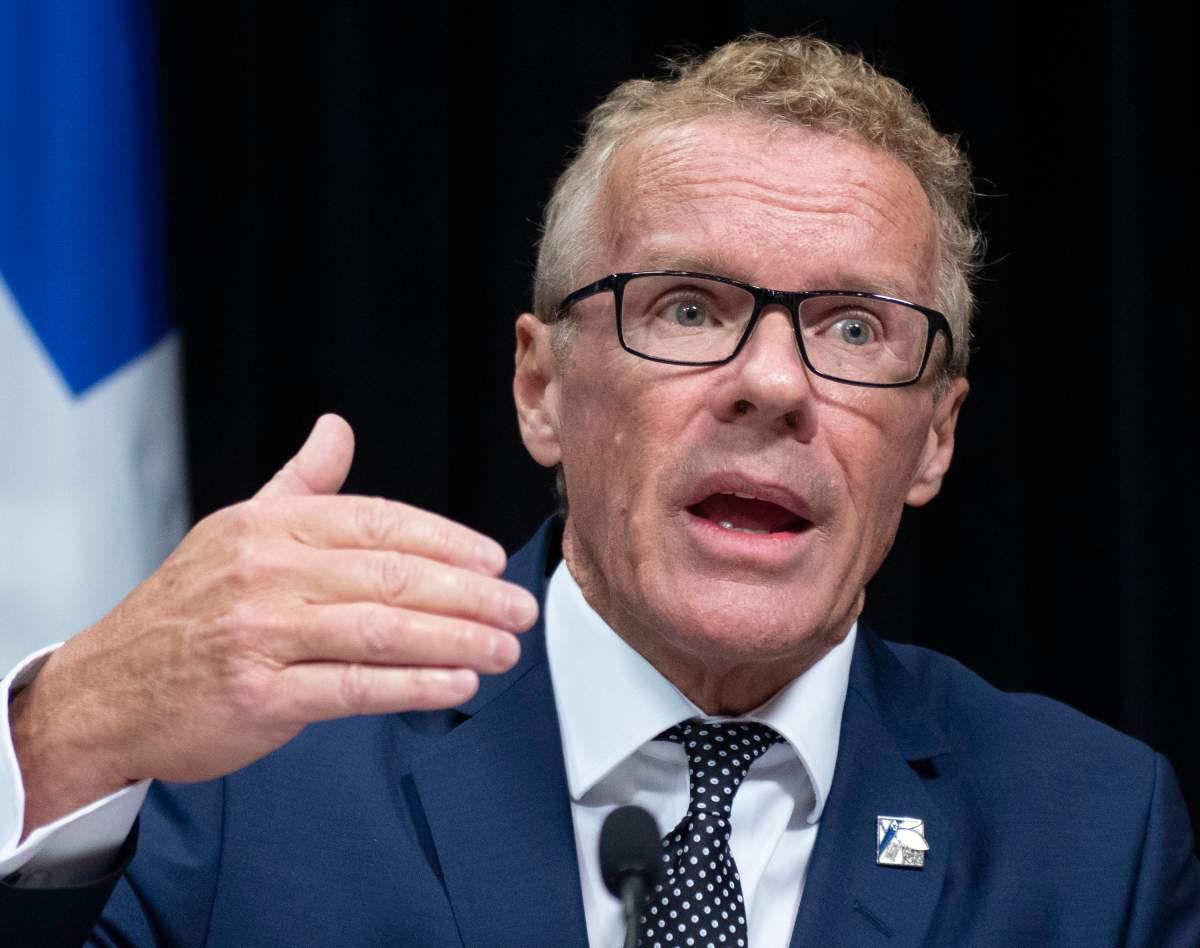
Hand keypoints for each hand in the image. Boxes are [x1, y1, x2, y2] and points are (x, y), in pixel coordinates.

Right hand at [10, 415, 537, 835]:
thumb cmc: (184, 610)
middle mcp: (267, 572)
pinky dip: (414, 685)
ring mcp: (261, 633)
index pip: (379, 522)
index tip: (493, 561)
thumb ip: (298, 483)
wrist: (105, 691)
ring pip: (383, 629)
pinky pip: (355, 687)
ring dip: (457, 639)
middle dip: (470, 593)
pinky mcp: (260, 694)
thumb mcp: (235, 531)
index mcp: (269, 525)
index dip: (446, 541)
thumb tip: (338, 428)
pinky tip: (457, 683)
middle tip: (519, 607)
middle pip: (392, 574)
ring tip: (505, 647)